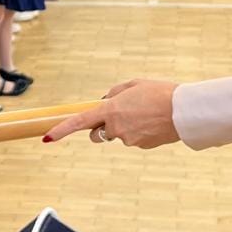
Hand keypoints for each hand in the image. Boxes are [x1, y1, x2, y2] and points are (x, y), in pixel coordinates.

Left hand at [43, 79, 179, 149]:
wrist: (184, 111)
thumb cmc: (160, 93)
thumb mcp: (134, 84)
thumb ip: (115, 93)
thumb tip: (105, 102)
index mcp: (110, 109)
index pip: (79, 122)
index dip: (61, 130)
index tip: (47, 138)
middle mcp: (116, 127)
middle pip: (99, 133)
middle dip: (103, 127)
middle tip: (122, 114)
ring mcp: (128, 139)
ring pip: (120, 135)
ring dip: (127, 126)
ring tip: (147, 113)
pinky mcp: (141, 146)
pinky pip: (134, 138)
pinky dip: (141, 131)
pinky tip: (154, 122)